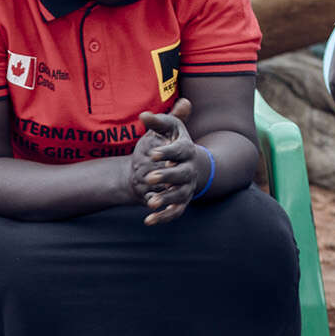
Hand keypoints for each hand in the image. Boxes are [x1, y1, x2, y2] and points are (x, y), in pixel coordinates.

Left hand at [129, 99, 203, 225]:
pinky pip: (175, 212)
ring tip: (151, 203)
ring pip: (180, 195)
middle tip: (149, 177)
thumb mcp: (169, 129)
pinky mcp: (181, 201)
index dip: (167, 152)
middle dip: (167, 176)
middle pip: (182, 174)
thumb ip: (158, 122)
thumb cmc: (175, 143)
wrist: (191, 165)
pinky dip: (164, 217)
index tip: (152, 154)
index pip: (180, 150)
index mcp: (187, 150)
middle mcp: (189, 169)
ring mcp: (187, 187)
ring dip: (166, 199)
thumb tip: (143, 114)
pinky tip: (148, 221)